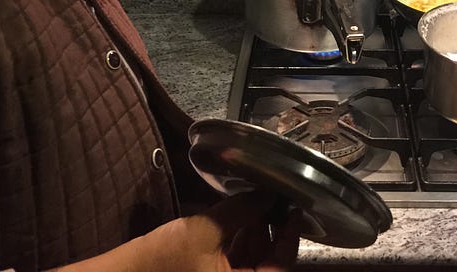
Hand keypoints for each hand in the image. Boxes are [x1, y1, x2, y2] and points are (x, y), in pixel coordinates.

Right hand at [144, 192, 300, 271]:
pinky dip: (240, 245)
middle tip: (274, 197)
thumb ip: (243, 210)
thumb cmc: (162, 261)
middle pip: (268, 265)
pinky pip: (235, 267)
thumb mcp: (207, 230)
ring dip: (256, 235)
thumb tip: (270, 192)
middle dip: (272, 230)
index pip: (282, 266)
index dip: (291, 235)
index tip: (294, 207)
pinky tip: (239, 218)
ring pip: (252, 265)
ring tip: (257, 202)